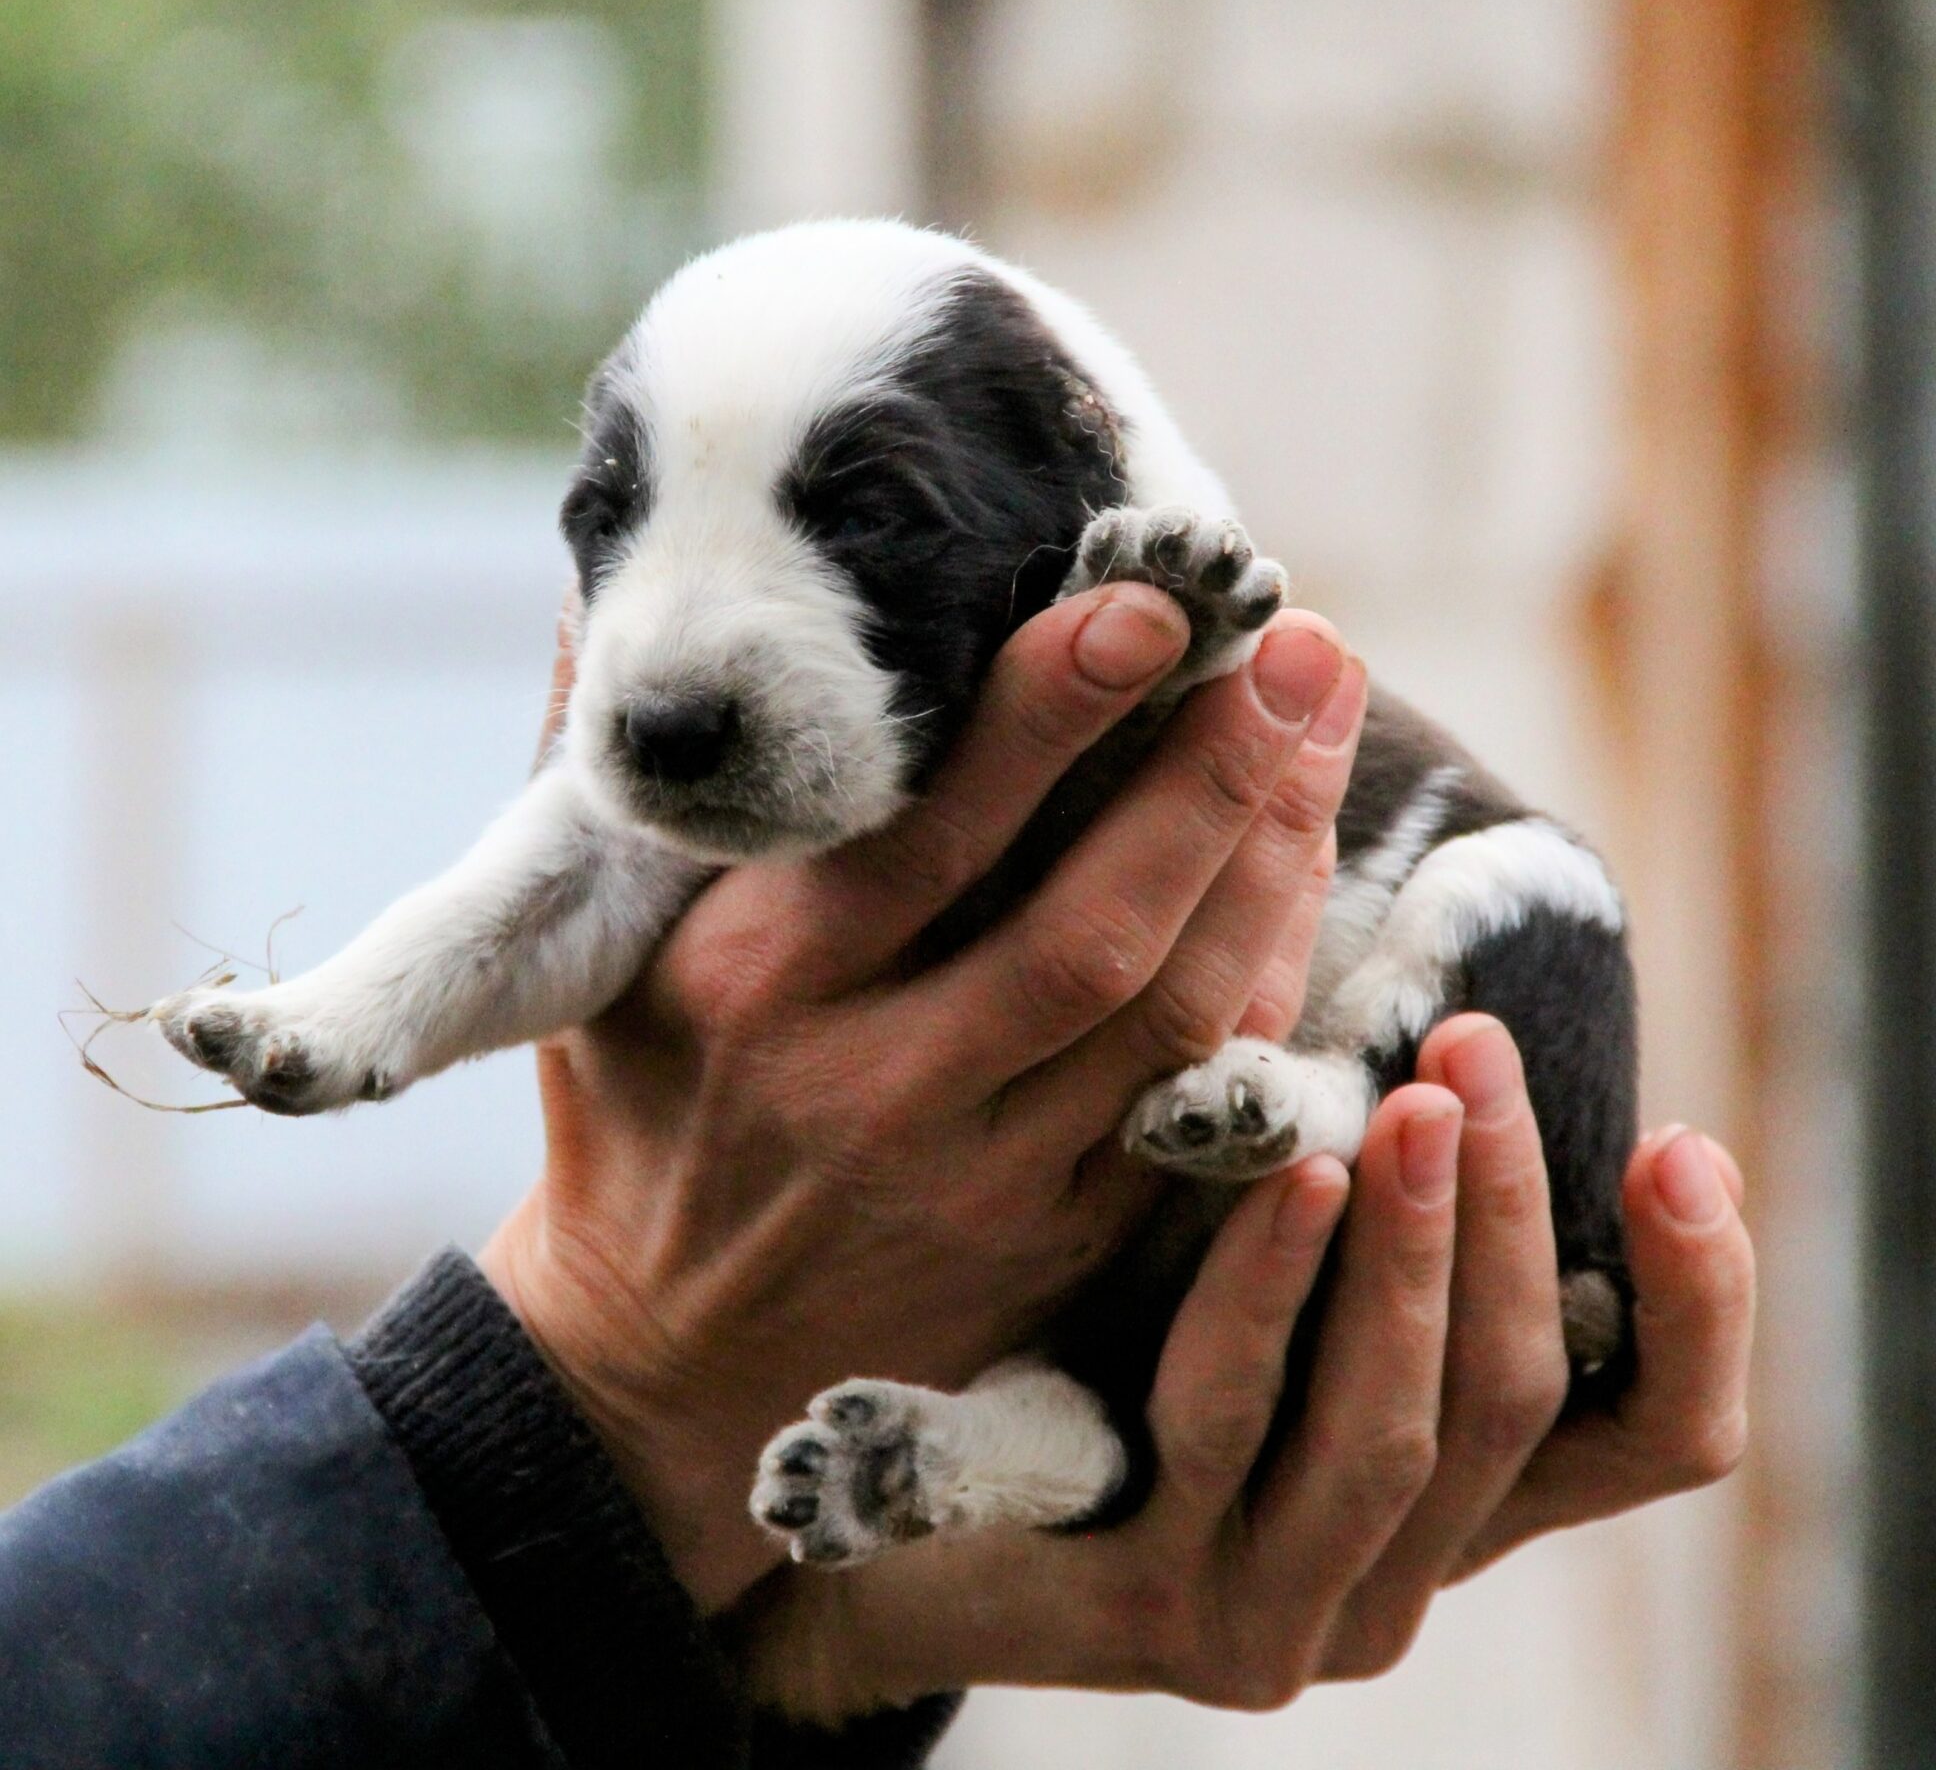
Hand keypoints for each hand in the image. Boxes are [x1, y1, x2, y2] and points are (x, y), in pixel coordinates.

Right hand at [481, 586, 1368, 1611]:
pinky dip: (1265, 980)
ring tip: (1322, 720)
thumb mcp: (587, 961)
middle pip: (1088, 927)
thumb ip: (622, 780)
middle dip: (1210, 776)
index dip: (1046, 715)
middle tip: (1298, 643)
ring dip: (1268, 862)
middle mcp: (874, 1091)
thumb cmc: (635, 1123)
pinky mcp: (1058, 1243)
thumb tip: (611, 585)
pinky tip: (1303, 869)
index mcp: (753, 993)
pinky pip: (1192, 1105)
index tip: (1143, 602)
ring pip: (1169, 1016)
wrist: (663, 1375)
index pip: (923, 837)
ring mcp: (981, 1181)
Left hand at [734, 1015, 1753, 1717]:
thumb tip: (1462, 1010)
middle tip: (1479, 1050)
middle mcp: (1399, 1580)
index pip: (1660, 1440)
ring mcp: (1283, 1613)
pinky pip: (1232, 1419)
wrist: (922, 1517)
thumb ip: (1391, 1204)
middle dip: (1516, 1208)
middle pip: (1518, 1400)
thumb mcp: (1282, 1278)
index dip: (1702, 1301)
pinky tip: (1300, 1173)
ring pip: (1399, 1429)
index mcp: (1460, 1505)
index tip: (1684, 1144)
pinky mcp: (1158, 1604)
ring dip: (1426, 1247)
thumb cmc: (1117, 1353)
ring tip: (1431, 1095)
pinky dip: (1275, 1287)